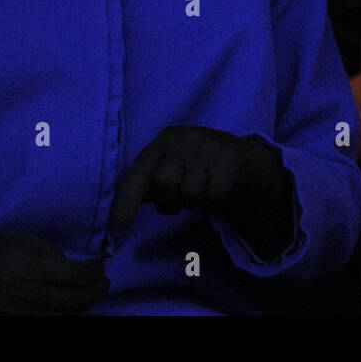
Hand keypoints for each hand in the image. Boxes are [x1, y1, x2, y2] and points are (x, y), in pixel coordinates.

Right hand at [0, 228, 108, 314]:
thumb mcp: (21, 239)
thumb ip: (50, 253)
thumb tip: (75, 265)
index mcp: (30, 266)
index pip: (76, 276)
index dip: (95, 271)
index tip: (101, 263)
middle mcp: (28, 293)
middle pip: (76, 301)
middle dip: (96, 291)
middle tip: (103, 282)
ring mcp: (20, 312)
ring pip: (65, 317)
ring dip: (83, 306)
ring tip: (90, 293)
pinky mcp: (12, 322)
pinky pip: (47, 323)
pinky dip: (64, 315)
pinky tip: (70, 306)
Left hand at [112, 125, 295, 258]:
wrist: (238, 156)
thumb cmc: (194, 165)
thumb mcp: (169, 167)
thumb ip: (147, 184)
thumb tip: (122, 210)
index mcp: (163, 141)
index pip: (141, 171)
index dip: (129, 197)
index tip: (122, 222)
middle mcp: (185, 138)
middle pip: (164, 183)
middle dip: (168, 203)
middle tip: (177, 203)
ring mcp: (209, 145)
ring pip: (190, 192)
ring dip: (192, 203)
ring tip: (197, 194)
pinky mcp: (230, 156)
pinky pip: (214, 194)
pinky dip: (212, 201)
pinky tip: (214, 191)